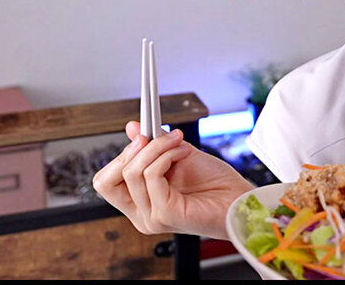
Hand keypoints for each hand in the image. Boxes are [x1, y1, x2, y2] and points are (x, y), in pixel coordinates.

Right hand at [92, 121, 253, 239]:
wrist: (240, 199)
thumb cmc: (215, 184)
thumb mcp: (178, 156)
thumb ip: (154, 144)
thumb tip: (132, 127)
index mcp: (141, 203)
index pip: (106, 181)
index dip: (120, 155)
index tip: (140, 134)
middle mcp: (142, 214)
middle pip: (105, 182)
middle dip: (129, 151)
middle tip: (149, 135)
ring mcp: (151, 217)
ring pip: (132, 172)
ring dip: (156, 147)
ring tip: (177, 141)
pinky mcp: (165, 214)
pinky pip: (151, 175)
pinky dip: (166, 156)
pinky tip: (183, 152)